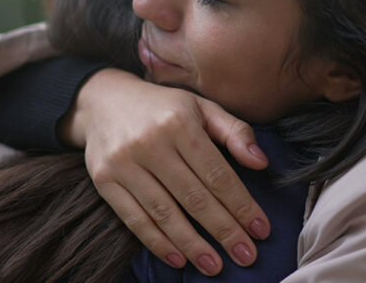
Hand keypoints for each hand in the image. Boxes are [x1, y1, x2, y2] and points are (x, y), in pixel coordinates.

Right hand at [58, 68, 270, 275]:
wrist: (103, 100)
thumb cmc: (162, 107)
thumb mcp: (201, 107)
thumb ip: (234, 131)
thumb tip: (261, 162)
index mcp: (180, 122)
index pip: (216, 173)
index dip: (241, 204)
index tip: (260, 229)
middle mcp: (151, 142)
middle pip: (194, 197)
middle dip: (224, 230)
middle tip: (246, 255)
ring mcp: (124, 162)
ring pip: (165, 213)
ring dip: (193, 244)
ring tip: (215, 265)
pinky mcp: (104, 180)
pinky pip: (134, 218)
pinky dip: (157, 242)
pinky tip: (178, 258)